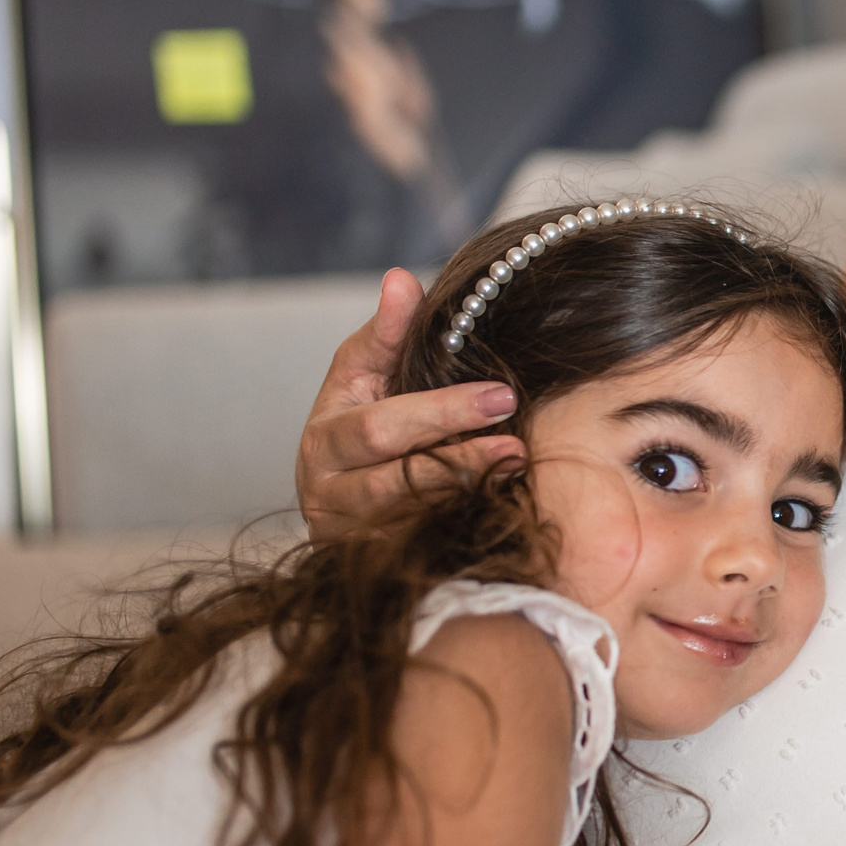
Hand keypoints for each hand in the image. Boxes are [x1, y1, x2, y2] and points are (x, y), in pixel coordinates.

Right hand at [295, 268, 526, 539]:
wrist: (340, 503)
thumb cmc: (358, 426)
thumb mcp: (362, 377)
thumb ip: (385, 334)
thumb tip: (401, 279)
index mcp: (325, 440)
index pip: (381, 428)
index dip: (441, 412)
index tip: (502, 396)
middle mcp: (330, 494)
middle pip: (396, 480)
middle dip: (461, 460)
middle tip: (518, 445)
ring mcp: (354, 538)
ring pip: (412, 523)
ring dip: (469, 500)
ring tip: (520, 473)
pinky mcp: (378, 566)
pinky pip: (425, 551)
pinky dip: (466, 531)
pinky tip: (508, 512)